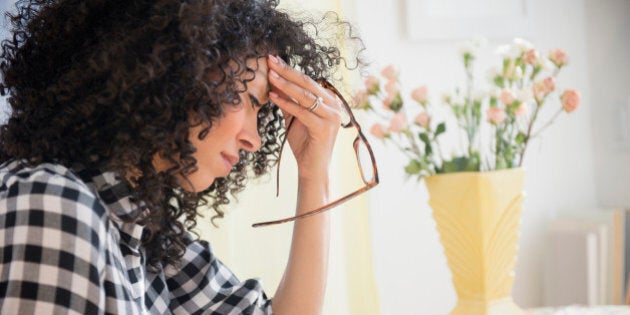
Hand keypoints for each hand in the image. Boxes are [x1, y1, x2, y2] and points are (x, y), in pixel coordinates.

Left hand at [267, 55, 340, 180]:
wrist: (312, 169)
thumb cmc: (304, 143)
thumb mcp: (293, 117)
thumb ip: (287, 99)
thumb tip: (273, 79)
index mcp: (330, 101)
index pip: (307, 80)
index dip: (289, 70)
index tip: (272, 60)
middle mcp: (335, 106)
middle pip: (307, 84)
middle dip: (287, 71)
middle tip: (270, 60)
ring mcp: (332, 117)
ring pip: (306, 96)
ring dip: (286, 85)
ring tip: (270, 76)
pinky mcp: (325, 128)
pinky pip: (303, 112)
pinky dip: (287, 104)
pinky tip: (273, 97)